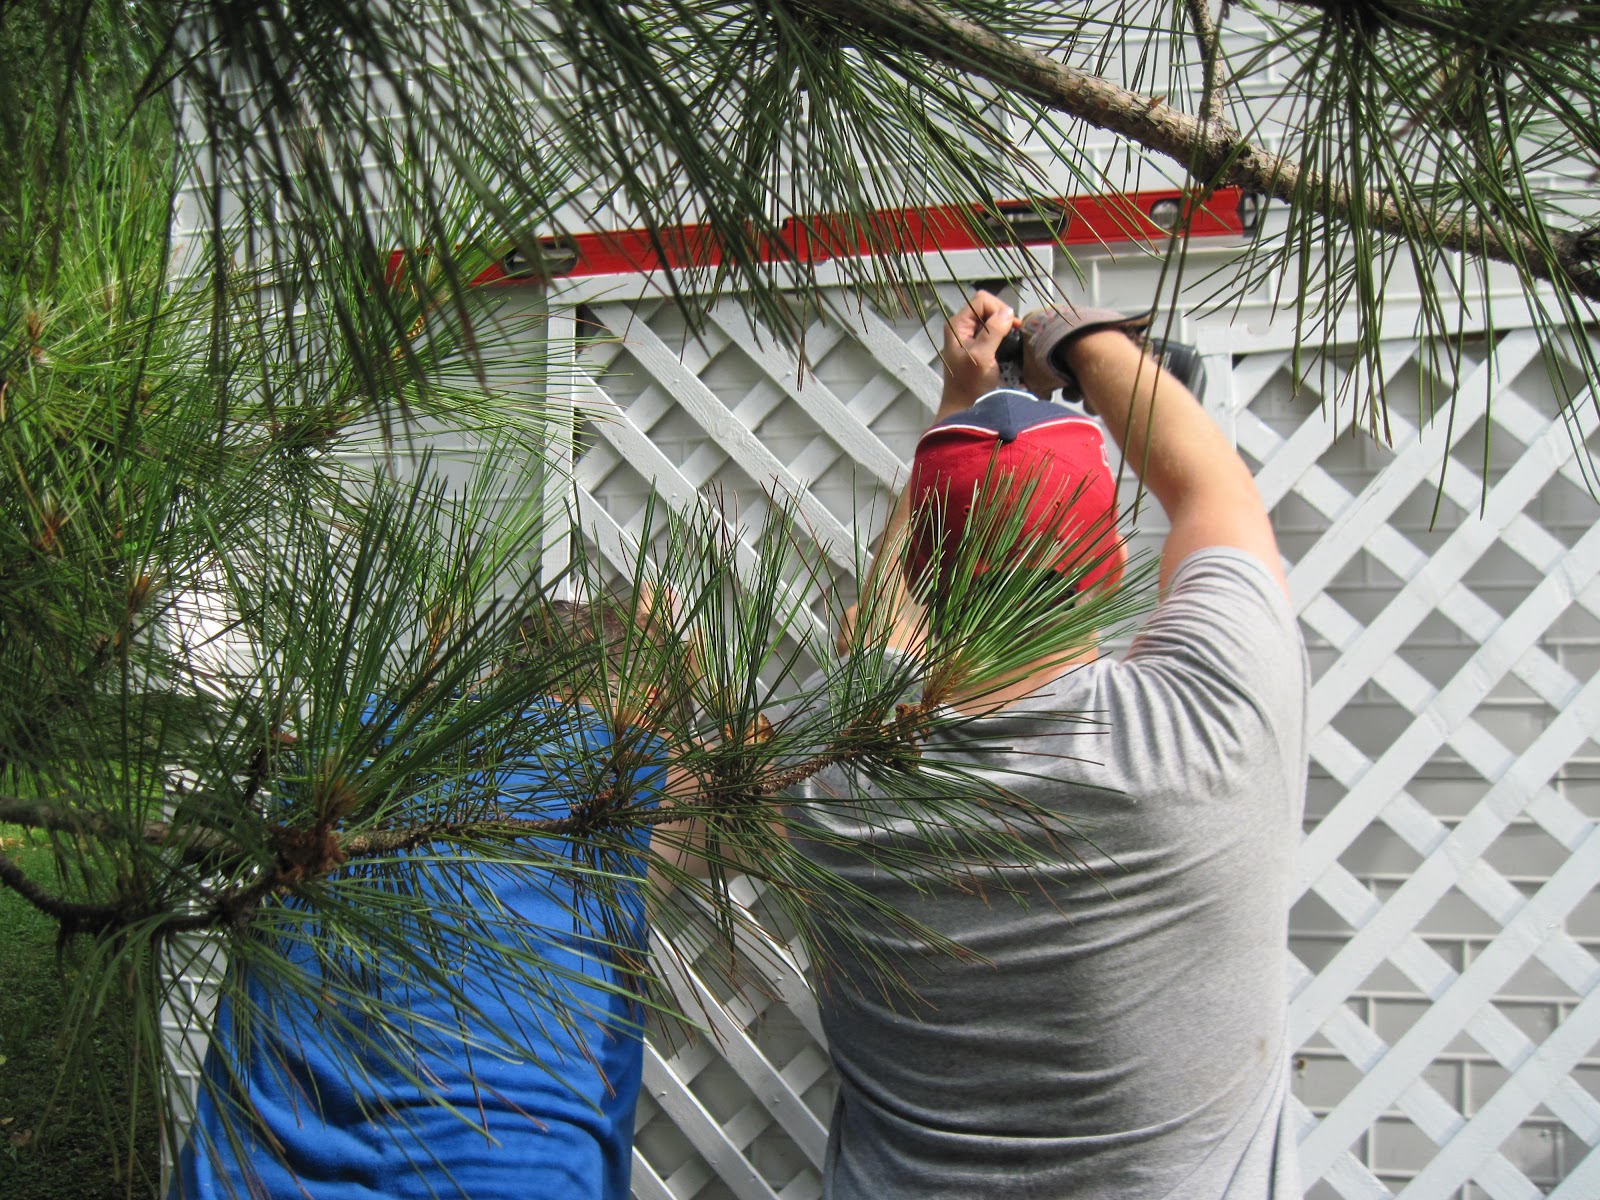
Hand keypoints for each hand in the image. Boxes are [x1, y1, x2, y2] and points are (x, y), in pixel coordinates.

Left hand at [938, 290, 1016, 412]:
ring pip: (994, 320)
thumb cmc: (969, 385)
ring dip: (1006, 329)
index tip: (1009, 328)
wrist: (964, 409)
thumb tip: (1008, 312)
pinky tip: (1009, 348)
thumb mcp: (981, 357)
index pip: (982, 300)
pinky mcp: (980, 348)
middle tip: (1013, 336)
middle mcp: (963, 328)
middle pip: (989, 308)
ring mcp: (971, 338)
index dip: (998, 309)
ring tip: (1012, 343)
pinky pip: (996, 333)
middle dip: (1003, 318)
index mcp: (957, 325)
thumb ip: (993, 332)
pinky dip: (1005, 337)